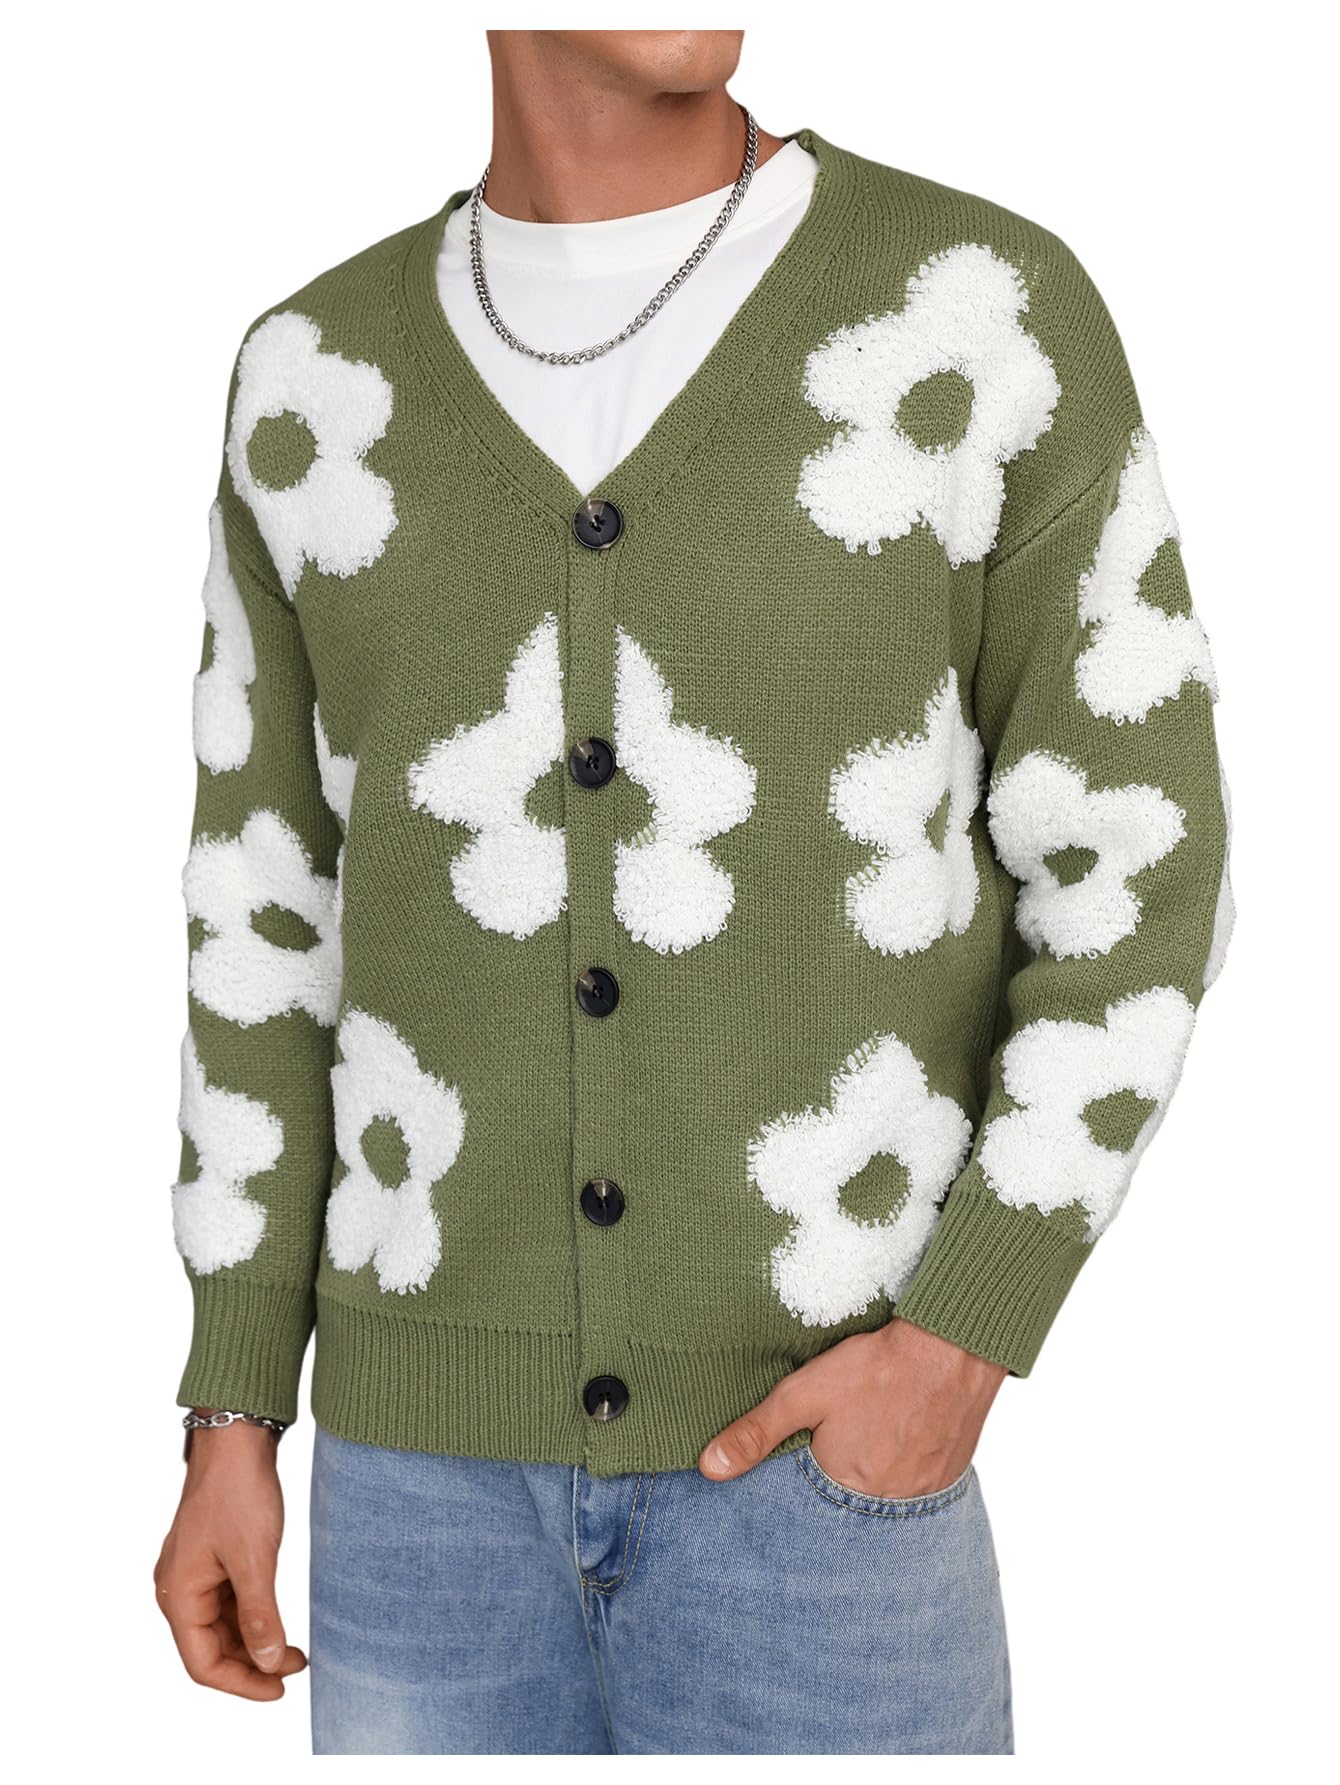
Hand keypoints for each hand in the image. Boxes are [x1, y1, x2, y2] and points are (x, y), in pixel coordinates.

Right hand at [154, 1414, 306, 1699]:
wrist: (235, 1440)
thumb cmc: (237, 1492)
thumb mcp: (254, 1560)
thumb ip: (260, 1616)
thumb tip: (269, 1663)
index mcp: (179, 1595)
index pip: (203, 1663)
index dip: (242, 1684)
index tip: (280, 1690)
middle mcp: (179, 1588)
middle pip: (211, 1648)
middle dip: (252, 1664)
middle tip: (296, 1667)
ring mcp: (194, 1573)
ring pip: (220, 1627)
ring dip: (254, 1642)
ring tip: (294, 1649)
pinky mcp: (210, 1558)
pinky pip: (227, 1602)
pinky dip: (252, 1617)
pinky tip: (278, 1619)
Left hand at [699, 1318, 1006, 1497]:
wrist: (954, 1348)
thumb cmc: (878, 1368)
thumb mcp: (805, 1393)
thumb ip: (757, 1432)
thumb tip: (709, 1467)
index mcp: (847, 1488)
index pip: (807, 1512)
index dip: (798, 1490)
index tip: (799, 1465)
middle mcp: (887, 1504)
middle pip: (847, 1508)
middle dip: (833, 1488)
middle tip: (838, 1448)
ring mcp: (923, 1495)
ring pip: (882, 1502)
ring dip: (869, 1483)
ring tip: (865, 1447)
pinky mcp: (948, 1478)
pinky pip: (915, 1492)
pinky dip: (900, 1475)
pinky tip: (895, 1446)